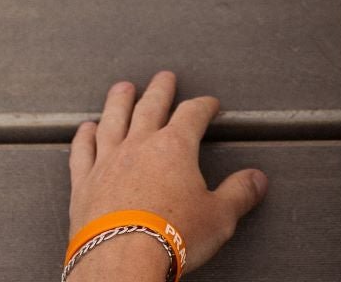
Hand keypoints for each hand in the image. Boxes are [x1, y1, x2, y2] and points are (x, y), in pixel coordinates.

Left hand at [69, 71, 267, 274]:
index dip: (205, 106)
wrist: (120, 265)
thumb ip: (240, 193)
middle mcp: (140, 145)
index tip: (211, 105)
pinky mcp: (83, 185)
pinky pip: (82, 152)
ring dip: (119, 102)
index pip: (193, 113)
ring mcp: (108, 162)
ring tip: (123, 88)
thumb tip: (258, 179)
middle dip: (161, 90)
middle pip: (151, 106)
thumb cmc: (173, 237)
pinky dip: (84, 138)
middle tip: (165, 77)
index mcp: (175, 146)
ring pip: (113, 120)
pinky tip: (85, 129)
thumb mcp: (219, 216)